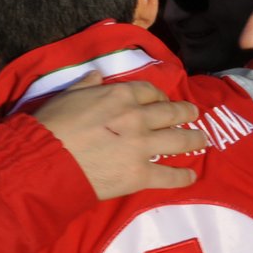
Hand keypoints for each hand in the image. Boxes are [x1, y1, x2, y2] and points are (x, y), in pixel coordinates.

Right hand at [32, 72, 205, 200]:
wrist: (49, 160)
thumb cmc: (54, 124)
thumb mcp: (68, 94)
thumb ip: (87, 84)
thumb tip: (98, 75)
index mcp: (120, 94)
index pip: (149, 91)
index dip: (158, 95)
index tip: (161, 99)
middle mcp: (137, 117)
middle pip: (170, 112)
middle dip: (185, 112)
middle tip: (194, 113)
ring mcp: (142, 146)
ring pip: (178, 140)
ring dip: (194, 138)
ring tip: (203, 139)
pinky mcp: (140, 175)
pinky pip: (168, 176)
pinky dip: (183, 177)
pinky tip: (191, 176)